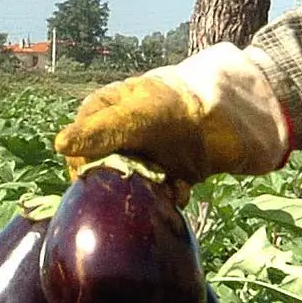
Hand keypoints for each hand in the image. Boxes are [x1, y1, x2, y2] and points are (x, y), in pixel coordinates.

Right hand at [54, 44, 289, 185]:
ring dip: (147, 193)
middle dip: (122, 185)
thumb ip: (101, 131)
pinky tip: (183, 189)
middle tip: (146, 182)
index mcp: (104, 111)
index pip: (78, 150)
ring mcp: (147, 152)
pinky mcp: (171, 170)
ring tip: (169, 185)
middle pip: (104, 172)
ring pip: (131, 186)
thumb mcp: (139, 116)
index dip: (89, 168)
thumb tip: (60, 145)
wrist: (242, 112)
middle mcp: (121, 133)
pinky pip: (157, 193)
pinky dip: (168, 196)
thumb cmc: (183, 106)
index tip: (108, 179)